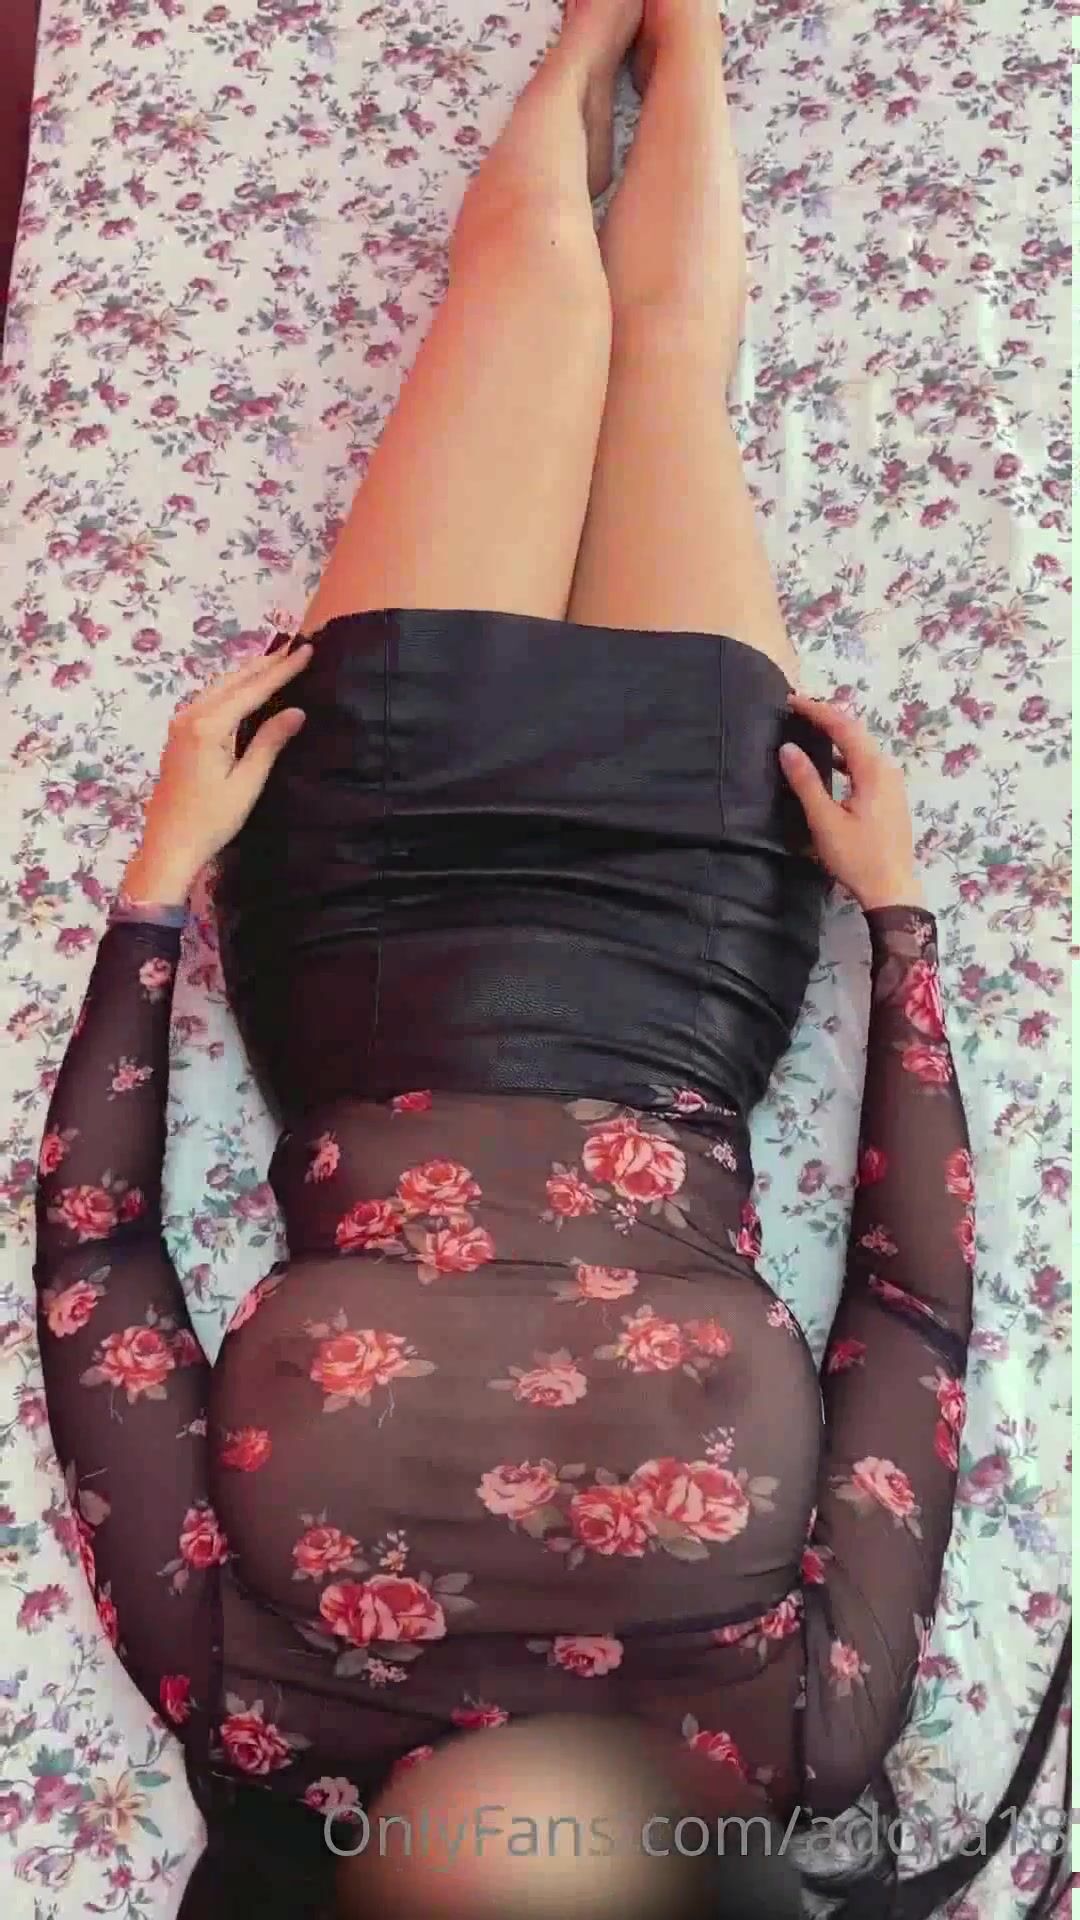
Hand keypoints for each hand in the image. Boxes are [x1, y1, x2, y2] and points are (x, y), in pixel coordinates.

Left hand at [121, 643, 313, 902]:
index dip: (282, 670)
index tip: (306, 650)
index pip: (253, 689)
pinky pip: (210, 699)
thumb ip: (269, 743)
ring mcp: (181, 723)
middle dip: (266, 663)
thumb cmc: (211, 820)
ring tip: (277, 660)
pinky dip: (233, 688)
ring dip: (249, 673)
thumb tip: (296, 711)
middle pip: (234, 680)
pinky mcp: (179, 734)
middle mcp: (191, 716)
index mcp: (208, 726)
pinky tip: (247, 687)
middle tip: (295, 646)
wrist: (169, 844)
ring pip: (220, 686)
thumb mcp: (246, 783)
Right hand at [779, 692, 924, 912]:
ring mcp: (892, 784)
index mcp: (873, 770)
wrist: (892, 889)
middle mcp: (887, 770)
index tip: (791, 701)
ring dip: (836, 738)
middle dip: (827, 719)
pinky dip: (845, 757)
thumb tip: (787, 748)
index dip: (817, 711)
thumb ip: (806, 782)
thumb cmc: (857, 857)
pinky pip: (866, 765)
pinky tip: (829, 765)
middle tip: (797, 711)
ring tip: (809, 731)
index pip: (844, 728)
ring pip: (862, 750)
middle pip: (856, 734)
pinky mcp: (890, 797)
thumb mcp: (825, 821)